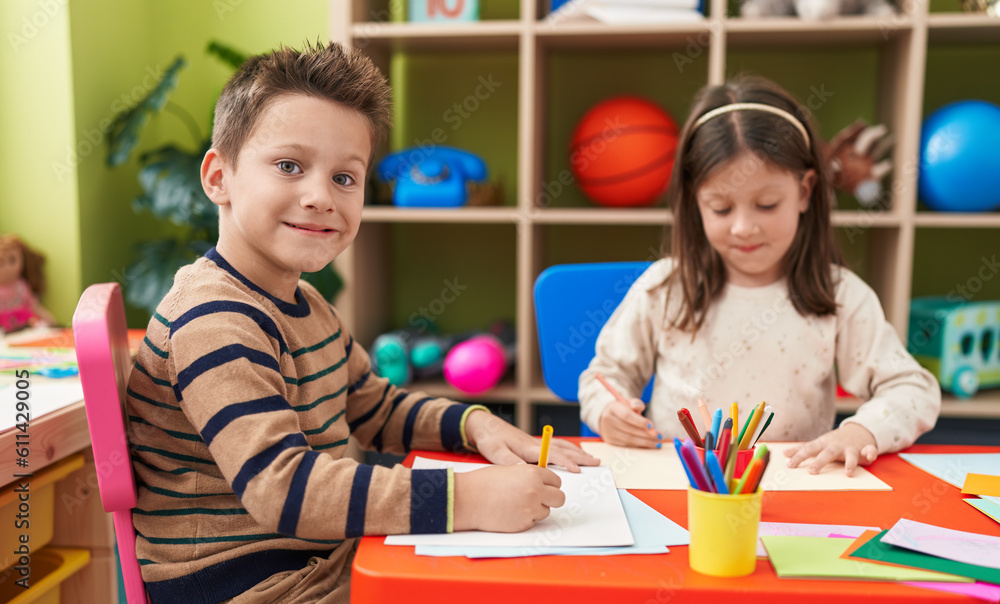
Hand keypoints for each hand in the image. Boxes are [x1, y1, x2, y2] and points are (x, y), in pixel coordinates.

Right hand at [452, 464, 564, 531]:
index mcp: (533, 474)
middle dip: (551, 498)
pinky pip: (532, 522)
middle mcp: (536, 491)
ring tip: (516, 504)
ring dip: (536, 509)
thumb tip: (542, 483)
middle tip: (540, 498)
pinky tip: (510, 512)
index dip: (550, 484)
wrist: (468, 499)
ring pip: (546, 511)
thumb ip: (529, 476)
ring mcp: (531, 509)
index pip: (556, 480)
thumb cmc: (484, 482)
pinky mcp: (523, 524)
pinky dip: (525, 518)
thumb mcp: (510, 470)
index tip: (545, 487)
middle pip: (559, 498)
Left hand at [464, 410, 599, 471]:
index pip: (553, 454)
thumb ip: (510, 462)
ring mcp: (535, 442)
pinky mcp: (532, 443)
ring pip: (562, 446)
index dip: (567, 462)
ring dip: (577, 452)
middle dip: (580, 456)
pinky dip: (568, 449)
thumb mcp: (495, 452)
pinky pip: (556, 445)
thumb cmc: (489, 439)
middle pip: (563, 449)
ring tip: (591, 458)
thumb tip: (524, 471)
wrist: (483, 424)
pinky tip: (572, 452)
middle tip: (597, 463)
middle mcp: (536, 443)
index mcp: (529, 447)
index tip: (579, 470)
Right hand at [598, 398, 661, 447]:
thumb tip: (639, 407)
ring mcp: (608, 432)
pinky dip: (639, 446)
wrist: (607, 416)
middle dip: (646, 434)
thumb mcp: (628, 403)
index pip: (627, 416)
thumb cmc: (622, 409)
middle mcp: (608, 420)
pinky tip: (649, 445)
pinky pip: (627, 445)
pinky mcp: (610, 441)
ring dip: (645, 442)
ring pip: (629, 439)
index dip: (640, 421)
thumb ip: (636, 404)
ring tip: (657, 443)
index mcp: (612, 408)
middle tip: (659, 436)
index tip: (652, 426)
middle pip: (629, 429)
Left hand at [784, 423, 877, 475]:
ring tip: (848, 472)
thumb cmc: (834, 441)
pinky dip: (870, 453)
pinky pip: (869, 450)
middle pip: (826, 453)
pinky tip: (870, 457)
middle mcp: (836, 445)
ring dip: (850, 463)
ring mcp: (851, 447)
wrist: (858, 430)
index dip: (799, 457)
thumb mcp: (818, 443)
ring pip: (850, 455)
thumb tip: (784, 453)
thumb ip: (802, 449)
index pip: (808, 450)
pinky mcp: (865, 448)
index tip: (789, 465)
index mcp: (823, 444)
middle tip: (811, 472)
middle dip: (819, 462)